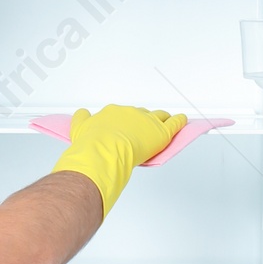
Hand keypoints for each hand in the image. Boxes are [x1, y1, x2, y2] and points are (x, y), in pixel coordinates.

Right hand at [53, 104, 188, 216]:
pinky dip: (180, 122)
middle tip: (145, 129)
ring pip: (158, 117)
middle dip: (143, 121)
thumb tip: (81, 115)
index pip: (121, 114)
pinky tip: (183, 121)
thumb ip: (81, 121)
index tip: (125, 127)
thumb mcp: (79, 129)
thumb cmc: (91, 145)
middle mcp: (130, 114)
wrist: (102, 151)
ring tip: (166, 120)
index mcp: (112, 113)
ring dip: (162, 118)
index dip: (125, 122)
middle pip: (141, 115)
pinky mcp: (160, 132)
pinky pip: (174, 123)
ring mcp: (146, 122)